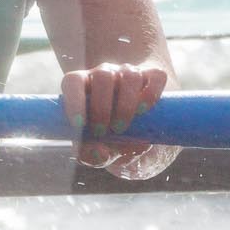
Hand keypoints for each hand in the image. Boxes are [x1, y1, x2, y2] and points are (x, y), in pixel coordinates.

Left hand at [63, 63, 178, 177]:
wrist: (138, 134)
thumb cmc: (109, 139)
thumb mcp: (98, 150)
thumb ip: (92, 156)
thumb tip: (99, 153)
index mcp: (83, 87)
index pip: (73, 81)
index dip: (74, 100)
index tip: (79, 123)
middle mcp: (105, 75)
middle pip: (102, 77)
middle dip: (101, 108)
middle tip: (103, 132)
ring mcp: (130, 73)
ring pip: (129, 75)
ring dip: (126, 103)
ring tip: (121, 127)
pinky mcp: (153, 77)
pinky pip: (156, 76)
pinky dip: (151, 93)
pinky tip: (145, 111)